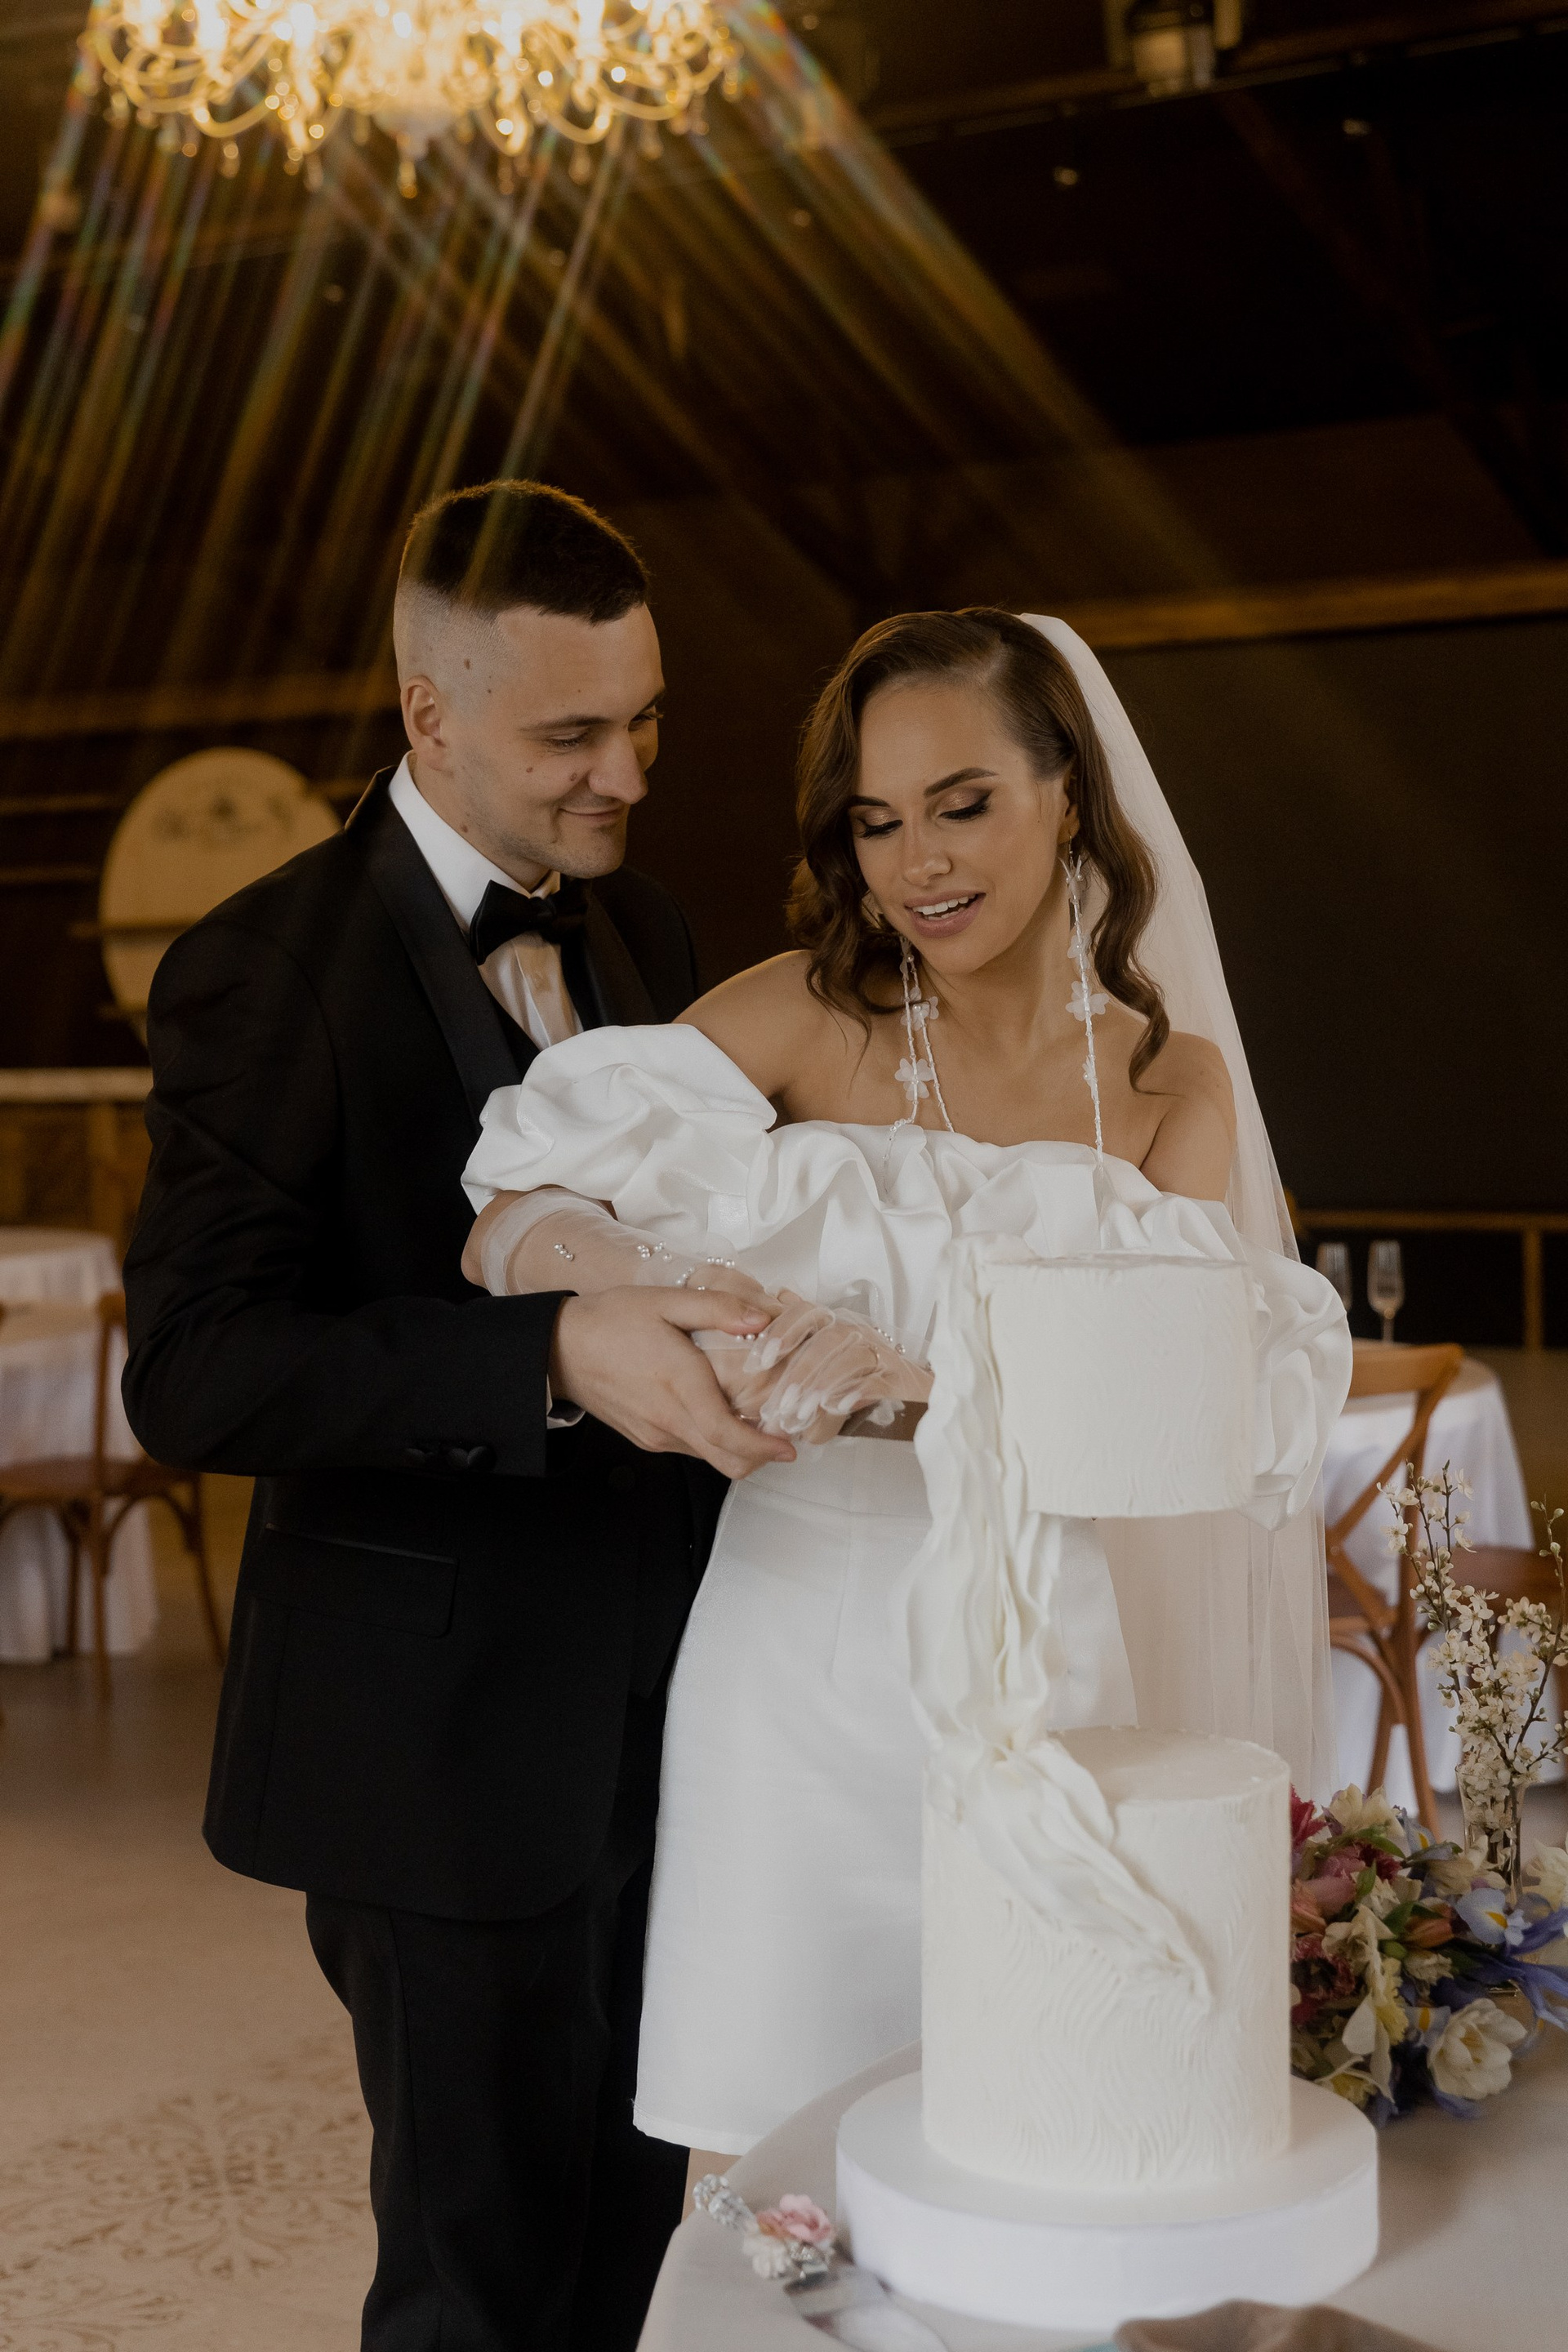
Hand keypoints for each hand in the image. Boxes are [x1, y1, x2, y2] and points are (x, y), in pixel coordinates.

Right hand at [548, 1287, 796, 1479]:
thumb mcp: (665, 1300)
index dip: (763, 1447)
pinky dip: (713, 1439)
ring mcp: (655, 1433)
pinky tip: (718, 1409)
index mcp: (678, 1386)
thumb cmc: (611, 1321)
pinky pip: (689, 1447)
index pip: (726, 1434)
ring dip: (737, 1445)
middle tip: (783, 1434)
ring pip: (709, 1456)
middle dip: (760, 1455)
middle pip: (724, 1459)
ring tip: (755, 1416)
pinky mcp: (646, 1437)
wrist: (560, 1347)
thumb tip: (762, 1317)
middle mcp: (668, 1419)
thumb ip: (717, 1309)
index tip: (789, 1445)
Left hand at [703, 1292, 932, 1446]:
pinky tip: (835, 1409)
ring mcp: (881, 1353)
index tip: (757, 1362)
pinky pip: (876, 1379)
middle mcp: (858, 1332)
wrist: (916, 1394)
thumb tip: (777, 1297)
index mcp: (835, 1324)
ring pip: (849, 1358)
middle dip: (797, 1372)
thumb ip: (801, 1332)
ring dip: (820, 1386)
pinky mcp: (900, 1377)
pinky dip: (854, 1392)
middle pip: (826, 1339)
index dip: (780, 1333)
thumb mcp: (824, 1357)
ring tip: (798, 1414)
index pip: (806, 1313)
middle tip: (775, 1406)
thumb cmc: (861, 1376)